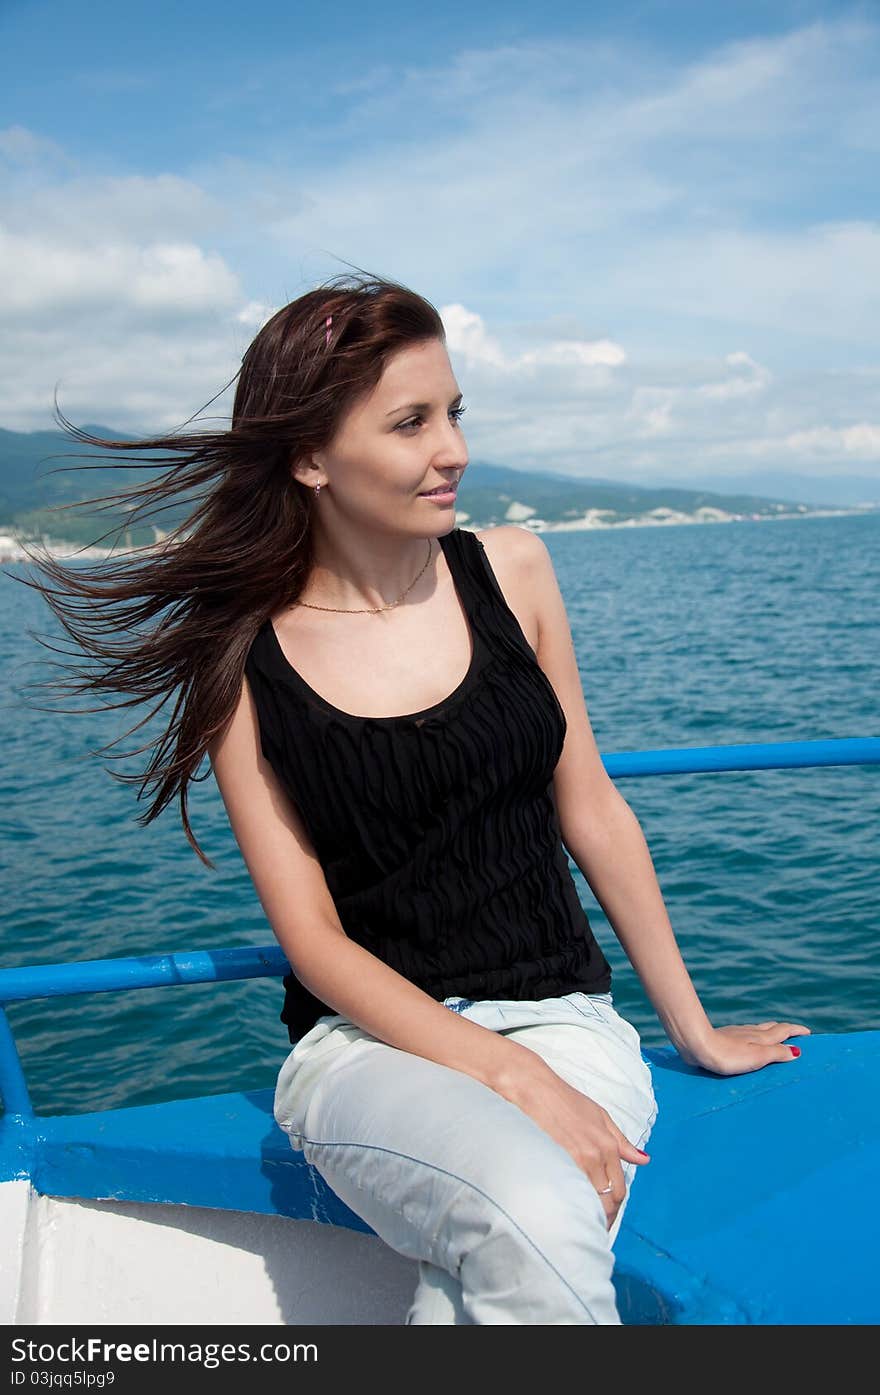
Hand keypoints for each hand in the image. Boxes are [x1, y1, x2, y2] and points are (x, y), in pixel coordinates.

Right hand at [503, 1064, 649, 1232]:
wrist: (533, 1088)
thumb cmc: (564, 1099)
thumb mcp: (599, 1116)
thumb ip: (621, 1142)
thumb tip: (644, 1159)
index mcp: (608, 1145)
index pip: (620, 1189)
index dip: (614, 1205)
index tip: (606, 1213)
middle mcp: (595, 1155)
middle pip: (608, 1201)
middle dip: (604, 1217)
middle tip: (594, 1225)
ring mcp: (574, 1161)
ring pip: (589, 1202)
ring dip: (587, 1215)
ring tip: (580, 1222)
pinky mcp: (554, 1163)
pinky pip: (568, 1194)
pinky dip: (569, 1205)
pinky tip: (565, 1210)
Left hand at [679, 1019, 811, 1075]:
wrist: (698, 1046)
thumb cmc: (729, 1055)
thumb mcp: (758, 1056)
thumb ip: (777, 1052)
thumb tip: (797, 1050)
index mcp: (762, 1037)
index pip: (784, 1030)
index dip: (796, 1031)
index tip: (808, 1032)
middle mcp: (751, 1032)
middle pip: (772, 1028)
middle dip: (785, 1030)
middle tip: (794, 1033)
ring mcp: (737, 1033)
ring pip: (758, 1029)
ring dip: (769, 1032)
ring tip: (773, 1036)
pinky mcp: (724, 1037)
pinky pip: (745, 1034)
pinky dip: (753, 1036)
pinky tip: (746, 1040)